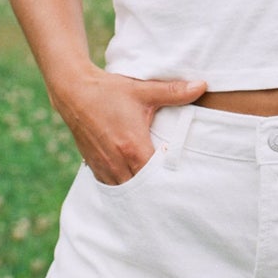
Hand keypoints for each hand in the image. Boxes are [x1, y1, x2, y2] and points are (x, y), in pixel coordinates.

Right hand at [51, 66, 205, 185]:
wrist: (74, 92)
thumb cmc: (110, 91)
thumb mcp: (143, 91)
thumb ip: (174, 91)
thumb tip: (203, 86)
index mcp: (133, 147)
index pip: (156, 178)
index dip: (169, 181)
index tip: (182, 181)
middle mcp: (117, 162)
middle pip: (142, 190)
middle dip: (156, 190)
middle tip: (172, 191)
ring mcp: (104, 166)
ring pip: (126, 191)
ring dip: (139, 191)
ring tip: (155, 191)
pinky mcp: (94, 166)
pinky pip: (111, 186)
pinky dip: (123, 187)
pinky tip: (134, 182)